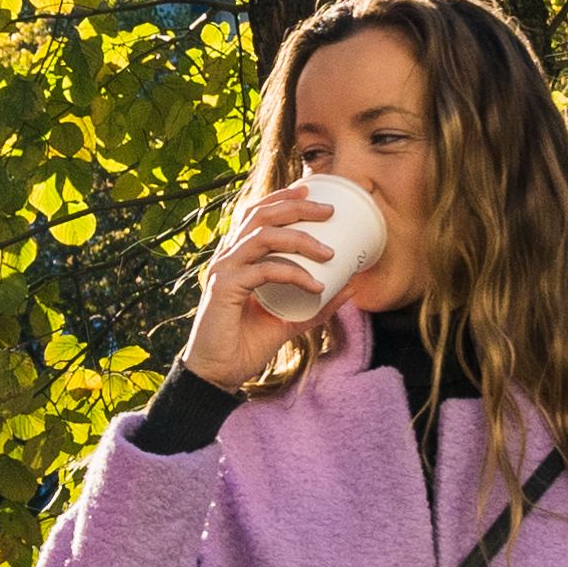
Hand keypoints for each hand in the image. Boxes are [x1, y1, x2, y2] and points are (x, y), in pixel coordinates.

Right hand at [179, 180, 354, 389]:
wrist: (217, 374)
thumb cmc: (245, 345)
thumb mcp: (288, 321)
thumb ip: (316, 305)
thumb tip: (350, 288)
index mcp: (238, 258)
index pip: (256, 214)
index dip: (282, 198)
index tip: (311, 192)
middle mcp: (228, 257)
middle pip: (261, 215)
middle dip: (297, 207)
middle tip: (329, 211)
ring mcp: (224, 270)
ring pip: (263, 237)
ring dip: (301, 239)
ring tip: (330, 252)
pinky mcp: (224, 288)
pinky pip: (265, 270)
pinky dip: (294, 274)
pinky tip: (316, 286)